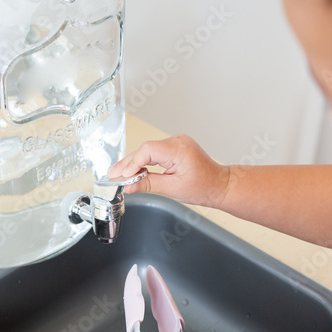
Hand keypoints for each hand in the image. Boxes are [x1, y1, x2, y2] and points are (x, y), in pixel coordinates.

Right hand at [108, 135, 229, 207]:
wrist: (219, 185)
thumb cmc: (204, 187)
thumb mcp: (174, 189)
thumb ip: (149, 185)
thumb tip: (129, 186)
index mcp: (179, 149)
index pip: (148, 150)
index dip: (132, 163)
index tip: (122, 176)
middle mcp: (178, 141)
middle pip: (145, 149)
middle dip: (128, 163)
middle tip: (113, 175)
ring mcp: (176, 142)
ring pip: (147, 150)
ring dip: (133, 162)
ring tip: (118, 174)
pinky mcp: (174, 147)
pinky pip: (154, 151)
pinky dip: (143, 161)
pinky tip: (133, 170)